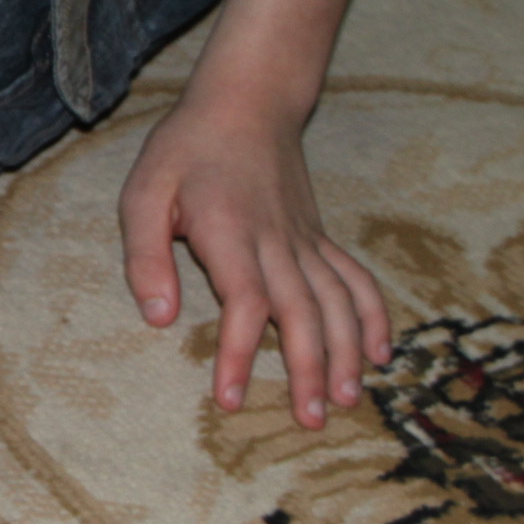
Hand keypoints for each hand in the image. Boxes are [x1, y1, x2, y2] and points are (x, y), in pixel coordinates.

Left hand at [119, 91, 389, 428]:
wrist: (246, 101)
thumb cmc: (186, 150)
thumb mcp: (143, 193)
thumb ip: (144, 256)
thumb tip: (157, 317)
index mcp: (231, 233)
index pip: (245, 303)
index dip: (241, 354)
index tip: (232, 399)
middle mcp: (277, 240)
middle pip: (303, 312)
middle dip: (309, 370)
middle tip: (309, 421)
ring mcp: (305, 239)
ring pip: (337, 301)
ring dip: (346, 353)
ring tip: (348, 401)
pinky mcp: (318, 236)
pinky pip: (355, 278)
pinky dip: (372, 316)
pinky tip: (380, 354)